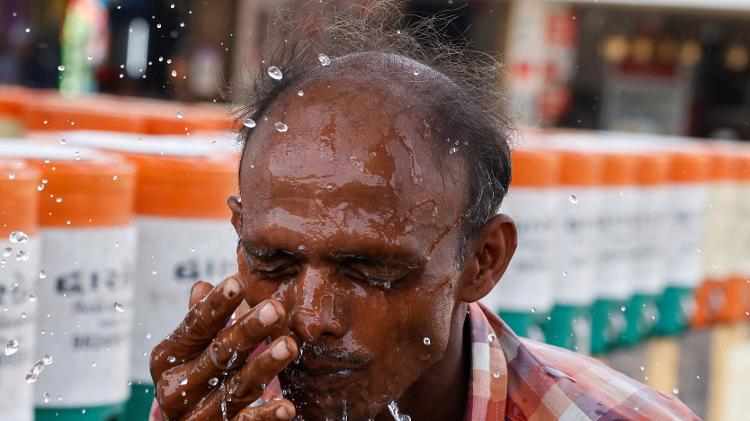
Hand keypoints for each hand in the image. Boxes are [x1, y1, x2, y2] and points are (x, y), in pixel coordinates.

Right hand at [150, 275, 297, 419]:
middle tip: (275, 309)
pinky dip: (266, 416)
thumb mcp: (190, 350)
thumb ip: (200, 321)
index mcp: (167, 359)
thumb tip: (201, 285)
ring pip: (236, 388)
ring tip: (289, 346)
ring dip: (264, 366)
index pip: (194, 327)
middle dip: (248, 331)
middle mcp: (176, 389)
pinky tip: (286, 406)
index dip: (216, 305)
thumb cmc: (193, 378)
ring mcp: (196, 416)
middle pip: (218, 355)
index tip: (237, 283)